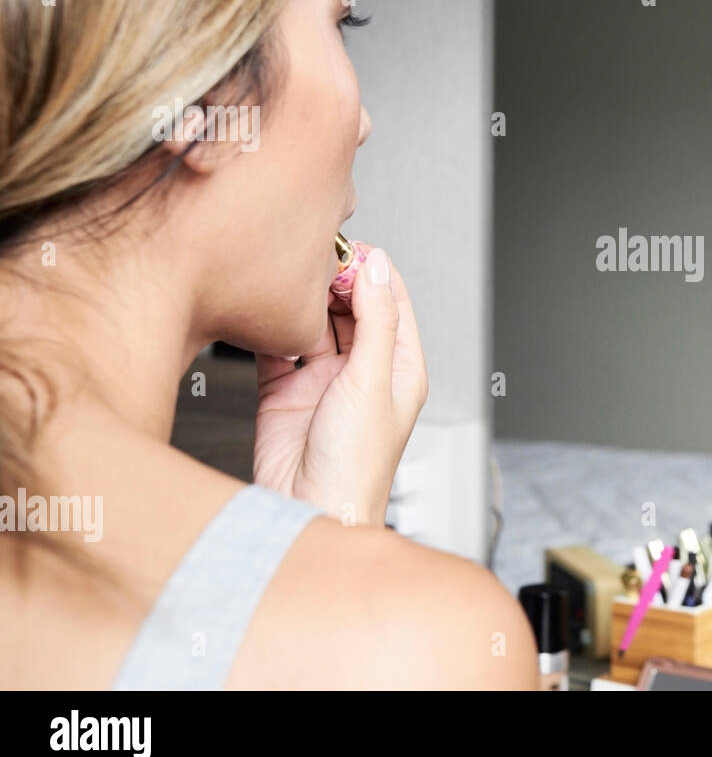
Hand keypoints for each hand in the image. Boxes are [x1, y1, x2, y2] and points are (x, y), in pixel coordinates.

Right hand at [251, 242, 428, 525]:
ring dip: (303, 300)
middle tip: (310, 257)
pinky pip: (278, 347)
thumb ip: (376, 321)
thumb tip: (378, 268)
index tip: (347, 245)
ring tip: (287, 277)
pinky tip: (267, 311)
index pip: (392, 300)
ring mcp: (325, 379)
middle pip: (351, 305)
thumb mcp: (373, 382)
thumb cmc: (356, 466)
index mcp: (400, 367)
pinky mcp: (286, 390)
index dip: (372, 269)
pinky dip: (272, 328)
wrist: (309, 512)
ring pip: (314, 322)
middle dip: (333, 279)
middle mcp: (364, 369)